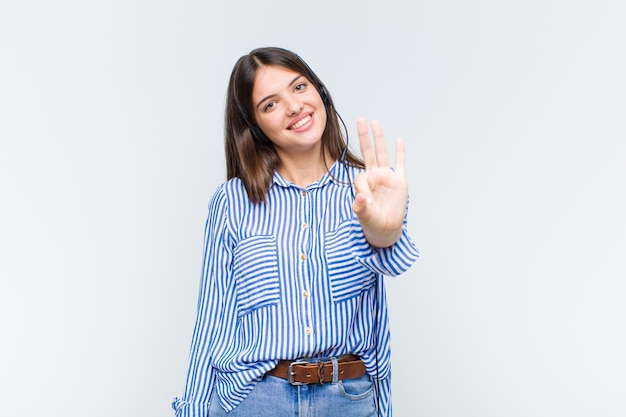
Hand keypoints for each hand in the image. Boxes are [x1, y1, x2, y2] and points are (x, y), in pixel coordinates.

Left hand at [352, 118, 407, 247]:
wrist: (386, 230)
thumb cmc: (372, 222)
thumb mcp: (364, 216)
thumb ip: (360, 207)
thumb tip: (361, 198)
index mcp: (364, 184)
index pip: (360, 177)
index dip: (363, 189)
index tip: (367, 202)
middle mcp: (375, 176)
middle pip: (368, 152)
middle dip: (364, 136)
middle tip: (360, 119)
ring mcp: (387, 177)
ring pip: (382, 153)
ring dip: (379, 138)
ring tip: (375, 122)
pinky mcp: (400, 181)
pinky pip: (400, 163)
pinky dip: (400, 152)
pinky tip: (398, 140)